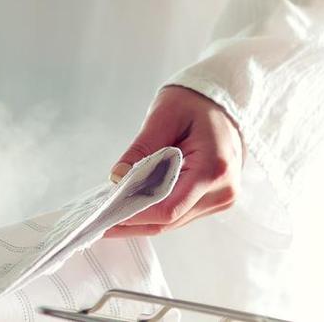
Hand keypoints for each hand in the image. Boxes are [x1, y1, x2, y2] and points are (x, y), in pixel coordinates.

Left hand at [104, 86, 243, 237]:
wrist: (221, 102)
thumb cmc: (194, 104)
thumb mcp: (163, 117)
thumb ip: (141, 149)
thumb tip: (118, 178)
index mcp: (212, 169)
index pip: (169, 207)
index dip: (135, 213)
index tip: (108, 212)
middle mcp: (222, 190)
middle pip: (170, 219)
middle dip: (133, 220)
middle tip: (101, 219)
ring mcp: (221, 198)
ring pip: (174, 221)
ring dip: (142, 219)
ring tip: (110, 215)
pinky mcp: (215, 199)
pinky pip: (180, 213)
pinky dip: (155, 211)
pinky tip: (132, 207)